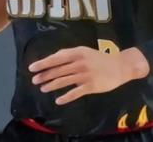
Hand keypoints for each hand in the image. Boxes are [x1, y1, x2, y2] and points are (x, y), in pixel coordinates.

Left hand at [29, 46, 149, 104]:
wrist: (120, 66)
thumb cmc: (100, 58)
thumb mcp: (85, 52)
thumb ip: (70, 55)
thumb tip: (53, 59)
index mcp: (77, 52)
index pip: (56, 58)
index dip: (44, 63)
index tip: (32, 67)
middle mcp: (79, 63)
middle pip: (58, 70)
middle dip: (44, 75)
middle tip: (34, 80)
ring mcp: (85, 75)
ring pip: (64, 81)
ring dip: (51, 85)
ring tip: (43, 88)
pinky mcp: (90, 86)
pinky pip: (75, 93)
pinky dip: (65, 97)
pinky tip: (58, 100)